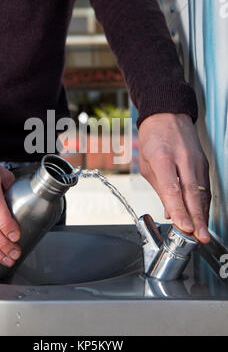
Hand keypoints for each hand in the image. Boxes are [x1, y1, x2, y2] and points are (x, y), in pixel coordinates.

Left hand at [138, 113, 210, 242]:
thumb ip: (159, 188)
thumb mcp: (147, 163)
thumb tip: (170, 212)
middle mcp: (183, 159)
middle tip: (199, 237)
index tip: (183, 226)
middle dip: (196, 218)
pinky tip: (202, 216)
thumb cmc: (153, 137)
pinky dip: (204, 203)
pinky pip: (205, 187)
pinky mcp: (204, 163)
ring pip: (202, 192)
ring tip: (201, 234)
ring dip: (202, 214)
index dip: (179, 210)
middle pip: (192, 193)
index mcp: (162, 157)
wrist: (168, 114)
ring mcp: (197, 160)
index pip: (172, 188)